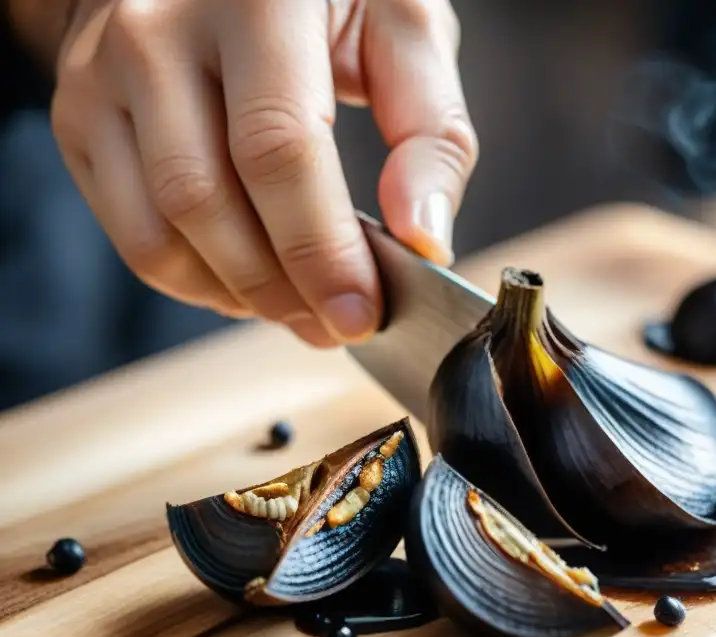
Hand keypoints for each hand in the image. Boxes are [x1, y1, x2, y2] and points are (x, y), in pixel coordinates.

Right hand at [50, 0, 477, 346]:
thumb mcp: (403, 29)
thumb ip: (429, 130)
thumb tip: (424, 236)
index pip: (277, 148)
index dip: (321, 249)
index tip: (362, 311)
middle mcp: (159, 28)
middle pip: (207, 200)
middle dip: (283, 289)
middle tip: (338, 322)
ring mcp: (103, 73)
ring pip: (159, 231)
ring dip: (240, 296)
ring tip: (301, 309)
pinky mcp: (81, 114)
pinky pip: (132, 234)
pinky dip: (197, 281)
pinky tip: (249, 283)